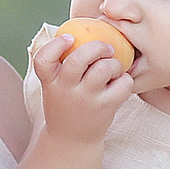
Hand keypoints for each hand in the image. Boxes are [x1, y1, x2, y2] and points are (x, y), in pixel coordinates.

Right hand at [29, 29, 135, 145]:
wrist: (71, 140)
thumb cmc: (65, 103)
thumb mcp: (55, 85)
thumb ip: (62, 63)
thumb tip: (83, 28)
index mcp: (50, 82)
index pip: (43, 60)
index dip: (56, 44)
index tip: (70, 38)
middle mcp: (66, 90)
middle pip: (79, 60)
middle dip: (96, 47)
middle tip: (106, 48)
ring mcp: (86, 100)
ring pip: (104, 69)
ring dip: (113, 63)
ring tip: (113, 68)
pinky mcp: (106, 108)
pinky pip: (123, 84)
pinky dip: (126, 79)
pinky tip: (120, 83)